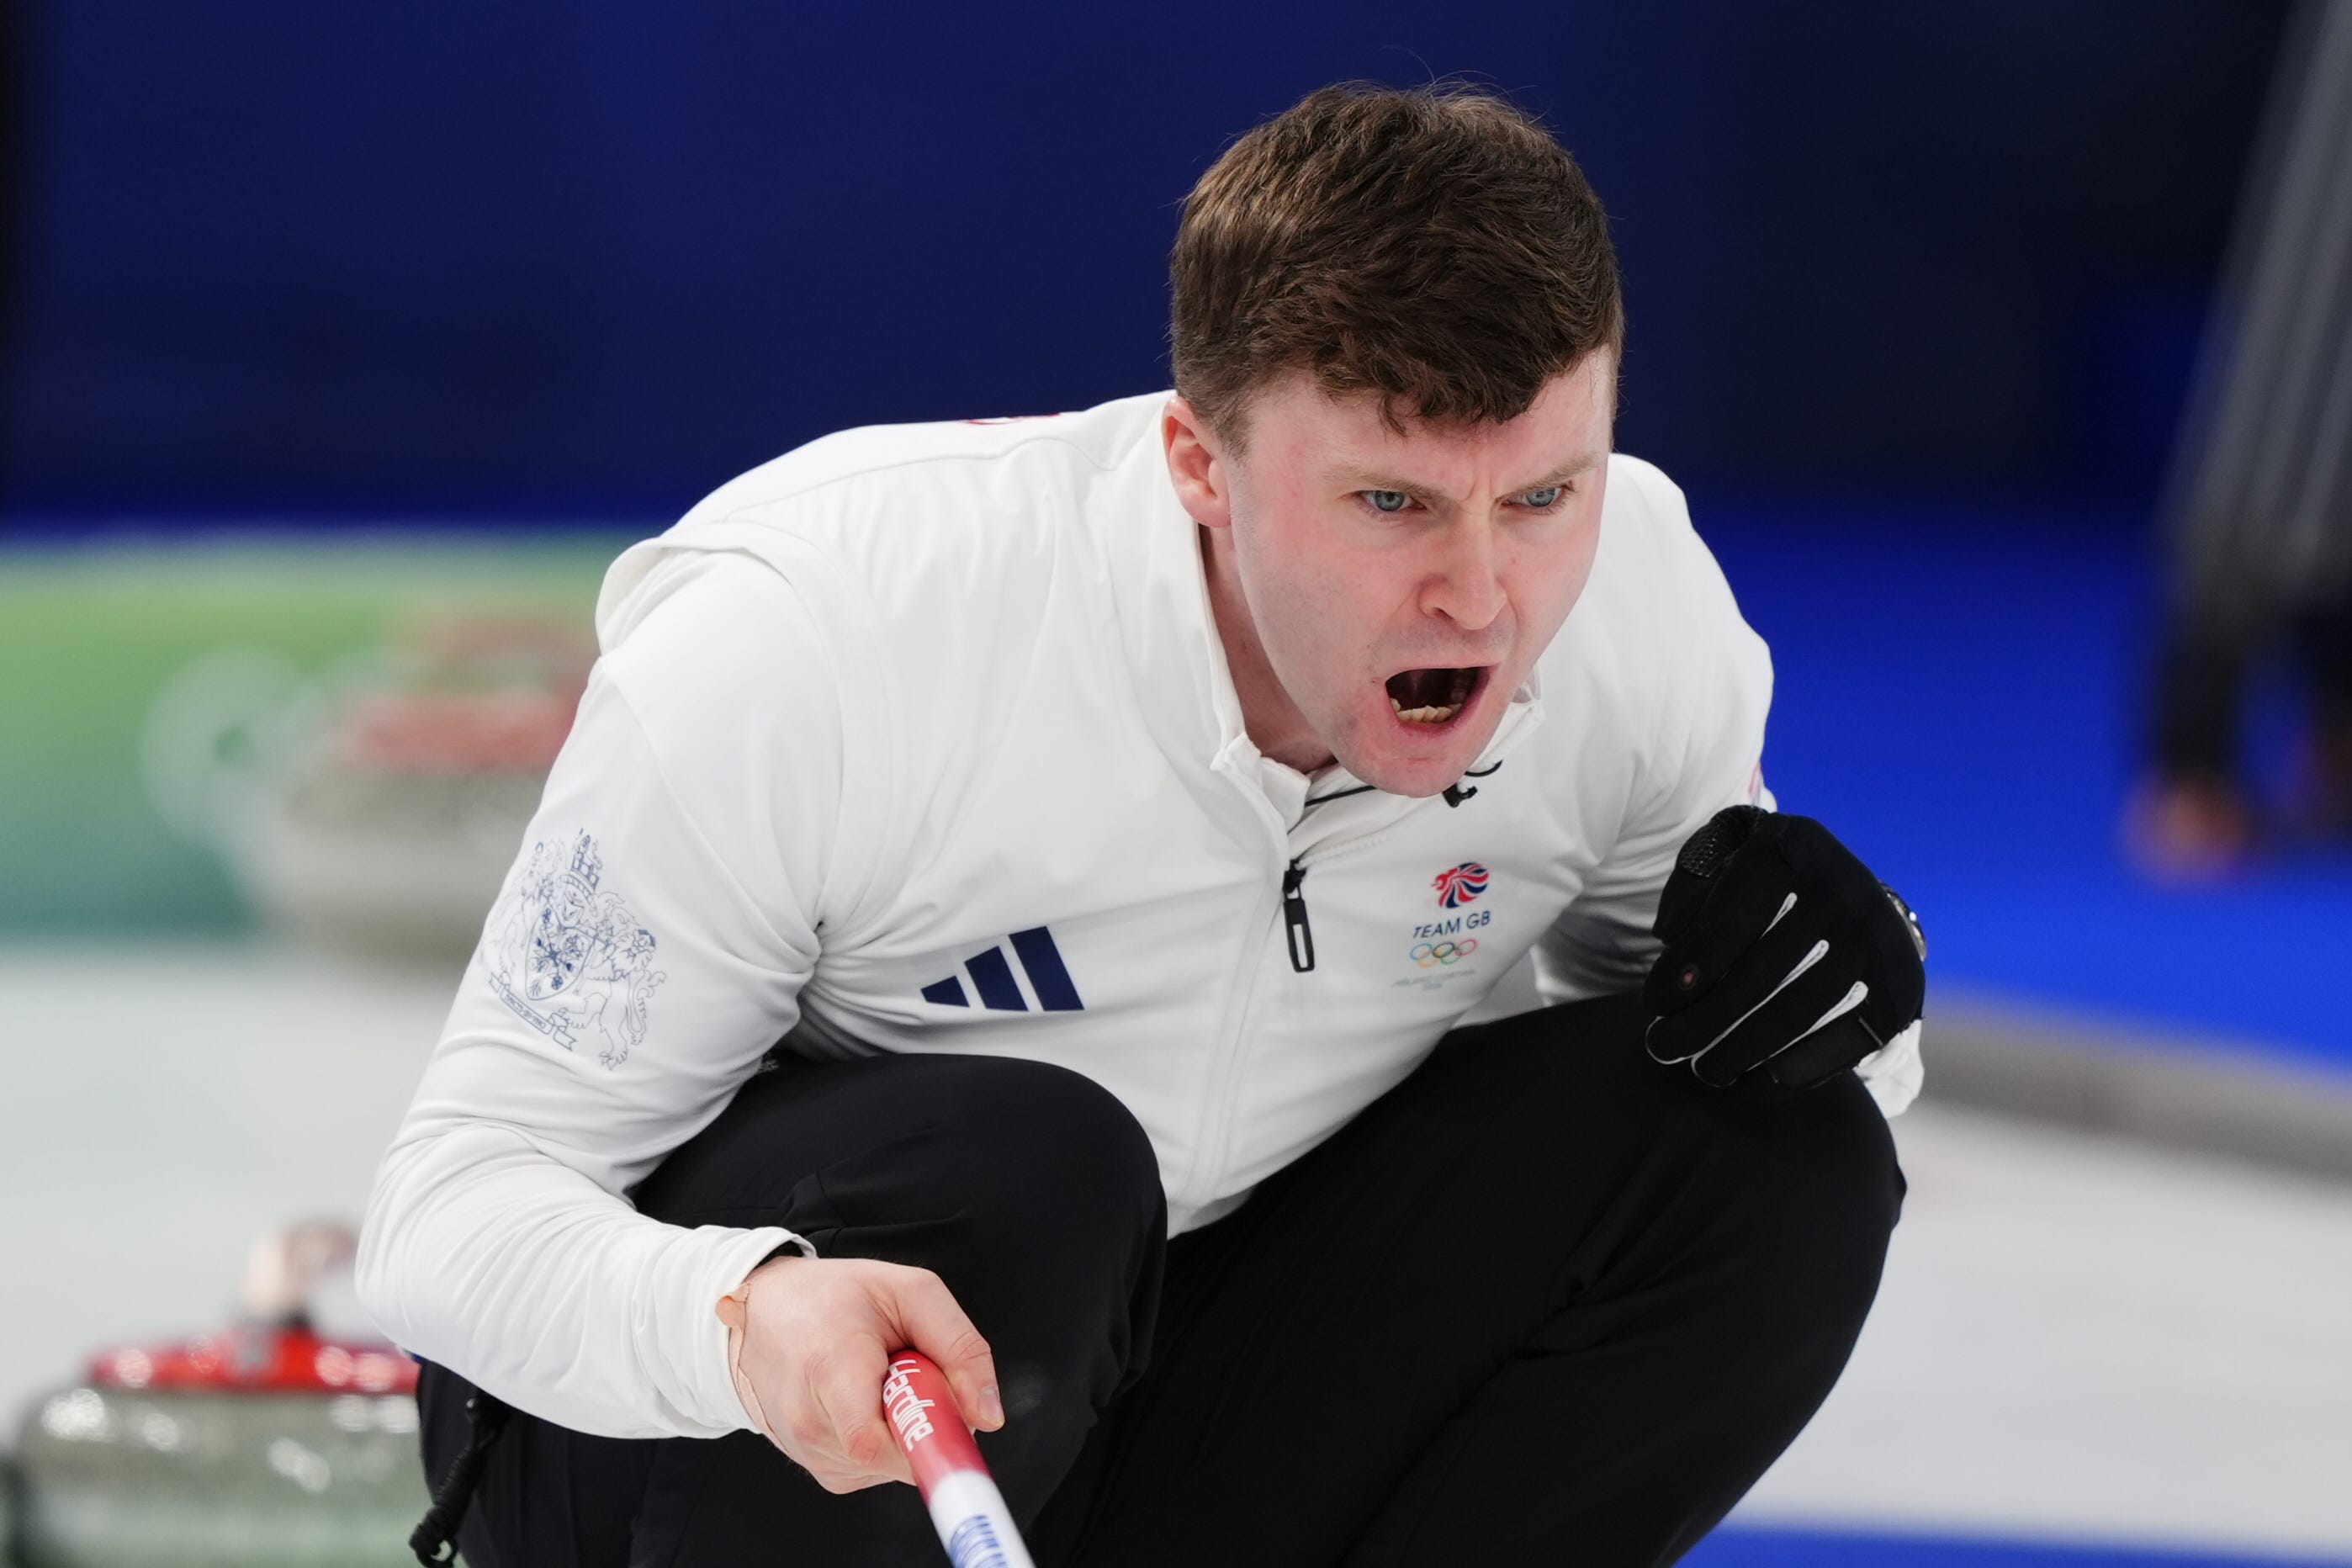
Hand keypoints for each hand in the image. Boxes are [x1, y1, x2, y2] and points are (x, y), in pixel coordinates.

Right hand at [715, 1255, 1003, 1492]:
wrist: (765, 1311)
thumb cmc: (836, 1296)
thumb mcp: (911, 1293)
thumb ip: (960, 1348)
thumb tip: (989, 1417)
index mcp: (831, 1367)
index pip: (873, 1443)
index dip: (924, 1449)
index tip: (955, 1441)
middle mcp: (809, 1420)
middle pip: (895, 1456)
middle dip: (926, 1422)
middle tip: (914, 1374)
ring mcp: (807, 1450)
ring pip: (891, 1464)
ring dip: (904, 1428)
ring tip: (878, 1379)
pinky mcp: (815, 1467)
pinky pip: (874, 1467)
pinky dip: (885, 1438)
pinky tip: (864, 1400)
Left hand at [1642, 805, 1924, 1092]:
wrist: (1844, 892)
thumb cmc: (1756, 880)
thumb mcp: (1719, 860)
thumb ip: (1689, 891)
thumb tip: (1673, 939)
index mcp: (1792, 846)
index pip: (1729, 923)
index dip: (1686, 970)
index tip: (1653, 1004)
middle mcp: (1846, 886)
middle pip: (1761, 974)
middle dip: (1702, 1022)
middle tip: (1661, 1049)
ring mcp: (1879, 937)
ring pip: (1799, 1011)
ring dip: (1741, 1053)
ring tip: (1702, 1072)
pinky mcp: (1902, 984)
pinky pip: (1847, 1040)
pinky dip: (1797, 1071)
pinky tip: (1752, 1085)